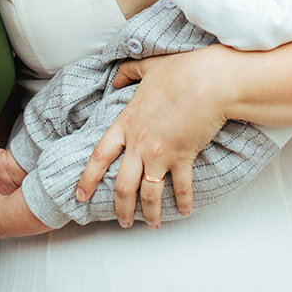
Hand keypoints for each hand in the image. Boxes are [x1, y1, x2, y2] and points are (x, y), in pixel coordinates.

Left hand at [74, 46, 232, 228]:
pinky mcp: (184, 158)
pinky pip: (181, 188)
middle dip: (120, 208)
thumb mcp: (149, 67)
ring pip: (148, 194)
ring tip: (151, 225)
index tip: (80, 195)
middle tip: (122, 221)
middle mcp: (139, 143)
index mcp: (127, 122)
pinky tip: (184, 211)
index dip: (87, 179)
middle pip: (122, 185)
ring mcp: (161, 153)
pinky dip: (183, 202)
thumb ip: (129, 72)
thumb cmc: (182, 71)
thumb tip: (117, 78)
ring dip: (149, 214)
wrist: (211, 81)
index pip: (99, 156)